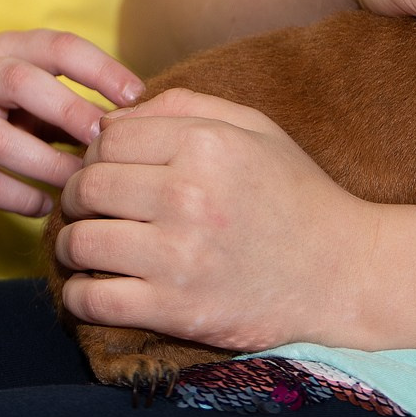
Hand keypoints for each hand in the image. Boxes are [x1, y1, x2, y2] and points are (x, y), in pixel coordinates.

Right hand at [0, 31, 143, 214]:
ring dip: (46, 164)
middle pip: (20, 83)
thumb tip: (134, 126)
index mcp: (3, 48)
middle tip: (105, 141)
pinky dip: (17, 196)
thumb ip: (67, 99)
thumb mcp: (23, 83)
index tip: (136, 96)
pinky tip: (46, 205)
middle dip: (69, 111)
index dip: (100, 68)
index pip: (56, 45)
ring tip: (80, 182)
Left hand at [54, 90, 369, 352]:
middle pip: (86, 186)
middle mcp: (188, 195)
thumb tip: (108, 118)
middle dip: (76, 196)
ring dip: (72, 245)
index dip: (96, 152)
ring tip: (88, 246)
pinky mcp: (175, 309)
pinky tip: (92, 288)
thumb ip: (183, 107)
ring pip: (80, 242)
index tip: (105, 169)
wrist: (343, 272)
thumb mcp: (254, 129)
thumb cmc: (294, 194)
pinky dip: (79, 296)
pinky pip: (93, 300)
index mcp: (206, 144)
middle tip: (89, 208)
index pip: (108, 137)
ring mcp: (179, 256)